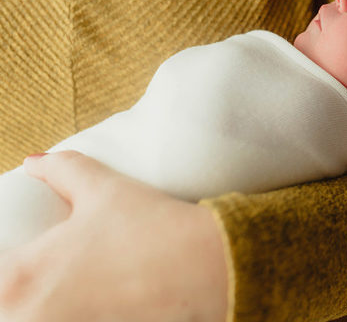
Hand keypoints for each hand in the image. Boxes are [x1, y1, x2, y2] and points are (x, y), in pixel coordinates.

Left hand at [0, 151, 227, 320]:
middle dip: (20, 298)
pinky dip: (77, 316)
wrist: (205, 266)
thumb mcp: (104, 188)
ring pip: (33, 318)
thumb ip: (62, 170)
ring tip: (74, 296)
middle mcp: (29, 315)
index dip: (6, 269)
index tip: (24, 264)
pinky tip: (98, 306)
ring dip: (45, 309)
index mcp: (19, 276)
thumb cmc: (152, 227)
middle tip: (50, 281)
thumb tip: (34, 162)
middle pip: (7, 308)